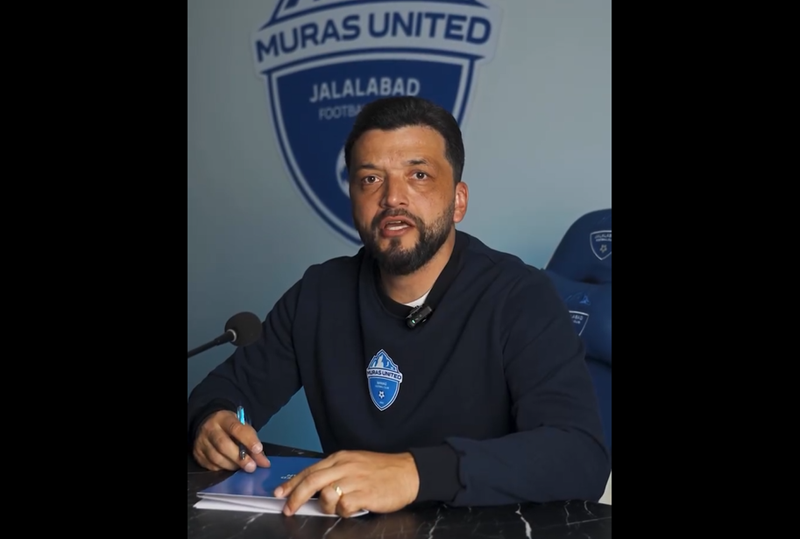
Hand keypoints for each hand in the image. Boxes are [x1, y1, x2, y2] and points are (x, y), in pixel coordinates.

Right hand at [192, 410, 270, 471]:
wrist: (209, 423)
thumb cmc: (230, 427)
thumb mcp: (242, 428)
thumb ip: (253, 442)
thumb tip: (264, 463)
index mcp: (224, 418)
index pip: (236, 428)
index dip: (248, 439)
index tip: (258, 449)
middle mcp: (210, 429)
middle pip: (223, 444)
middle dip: (239, 458)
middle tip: (251, 467)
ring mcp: (202, 442)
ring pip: (216, 457)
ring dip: (232, 465)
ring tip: (242, 468)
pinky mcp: (198, 454)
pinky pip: (211, 465)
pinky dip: (223, 468)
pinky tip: (231, 466)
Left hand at [274, 450, 418, 516]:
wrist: (409, 472)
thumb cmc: (382, 470)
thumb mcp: (355, 464)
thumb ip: (335, 472)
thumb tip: (313, 487)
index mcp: (341, 458)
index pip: (310, 470)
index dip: (292, 484)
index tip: (281, 494)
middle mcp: (345, 467)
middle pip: (311, 482)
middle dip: (295, 497)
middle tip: (288, 509)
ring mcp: (355, 480)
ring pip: (326, 495)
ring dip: (326, 506)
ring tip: (337, 507)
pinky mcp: (365, 494)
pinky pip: (344, 506)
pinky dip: (343, 511)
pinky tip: (352, 509)